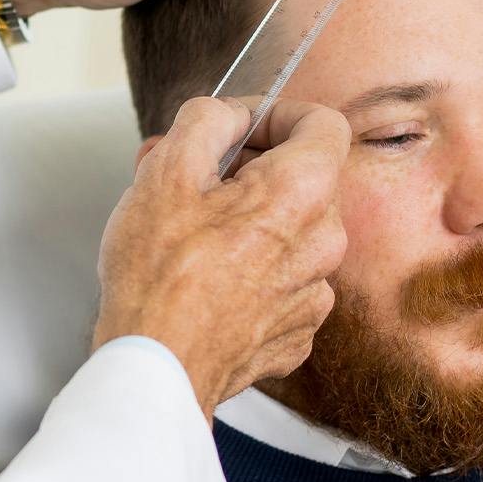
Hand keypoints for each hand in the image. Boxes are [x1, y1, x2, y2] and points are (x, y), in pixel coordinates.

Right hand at [92, 95, 351, 419]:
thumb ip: (207, 121)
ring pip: (291, 231)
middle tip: (193, 177)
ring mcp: (315, 293)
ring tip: (190, 231)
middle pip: (303, 179)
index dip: (277, 113)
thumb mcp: (166, 170)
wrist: (158, 368)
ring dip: (248, 220)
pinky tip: (206, 278)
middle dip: (249, 168)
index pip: (323, 122)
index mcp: (302, 192)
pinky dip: (251, 269)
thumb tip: (229, 115)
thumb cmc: (158, 275)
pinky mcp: (297, 332)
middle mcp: (324, 242)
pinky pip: (283, 280)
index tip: (240, 127)